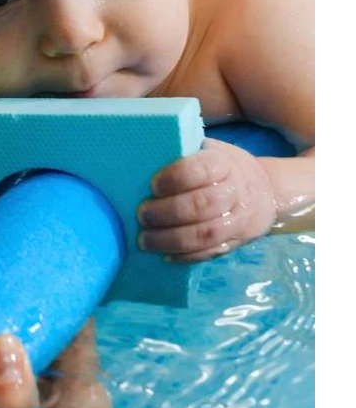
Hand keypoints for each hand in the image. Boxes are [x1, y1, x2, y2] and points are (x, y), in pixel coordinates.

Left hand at [137, 137, 277, 261]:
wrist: (266, 190)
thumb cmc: (223, 169)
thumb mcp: (210, 152)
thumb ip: (184, 155)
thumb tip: (144, 161)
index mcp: (226, 163)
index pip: (203, 170)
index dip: (176, 178)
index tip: (153, 185)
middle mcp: (237, 191)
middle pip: (203, 204)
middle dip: (167, 212)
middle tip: (142, 216)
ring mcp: (240, 219)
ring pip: (207, 233)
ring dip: (171, 239)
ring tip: (145, 240)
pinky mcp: (238, 241)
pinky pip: (212, 252)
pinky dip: (186, 256)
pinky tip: (165, 255)